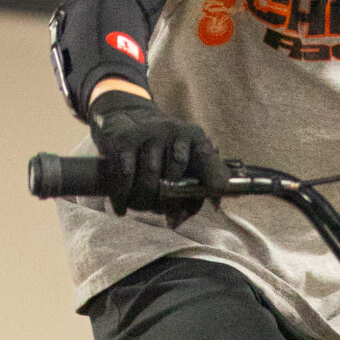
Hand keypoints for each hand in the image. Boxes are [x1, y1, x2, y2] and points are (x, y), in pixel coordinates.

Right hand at [86, 92, 230, 223]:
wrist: (130, 117)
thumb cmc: (167, 153)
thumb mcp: (186, 166)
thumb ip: (191, 198)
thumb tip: (175, 222)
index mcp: (195, 138)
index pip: (207, 156)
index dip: (213, 174)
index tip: (217, 189)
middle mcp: (172, 132)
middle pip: (173, 177)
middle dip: (166, 202)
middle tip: (160, 210)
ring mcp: (146, 135)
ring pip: (148, 180)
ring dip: (143, 202)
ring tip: (141, 207)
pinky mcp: (123, 141)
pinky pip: (123, 177)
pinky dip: (122, 197)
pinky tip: (122, 209)